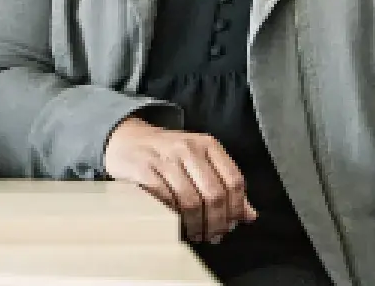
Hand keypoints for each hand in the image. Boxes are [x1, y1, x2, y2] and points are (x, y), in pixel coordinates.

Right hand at [104, 117, 256, 243]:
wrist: (125, 140)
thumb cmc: (166, 154)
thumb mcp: (200, 161)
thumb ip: (224, 184)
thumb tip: (250, 214)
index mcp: (208, 145)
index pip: (234, 180)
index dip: (237, 208)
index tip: (232, 223)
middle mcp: (189, 148)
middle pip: (214, 194)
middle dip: (218, 222)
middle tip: (215, 235)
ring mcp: (166, 159)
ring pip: (191, 202)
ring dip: (197, 226)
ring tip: (198, 234)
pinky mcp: (145, 170)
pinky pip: (166, 202)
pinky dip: (175, 219)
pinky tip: (177, 226)